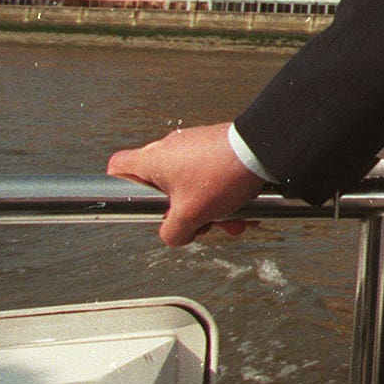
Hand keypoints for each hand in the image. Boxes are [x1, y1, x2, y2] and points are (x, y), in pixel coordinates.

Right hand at [107, 123, 265, 247]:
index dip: (120, 188)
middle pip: (162, 189)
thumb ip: (172, 233)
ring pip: (193, 188)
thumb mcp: (190, 215)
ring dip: (212, 209)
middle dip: (184, 212)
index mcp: (153, 160)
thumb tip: (175, 235)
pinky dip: (227, 196)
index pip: (118, 167)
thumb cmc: (225, 173)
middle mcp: (172, 149)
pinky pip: (214, 178)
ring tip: (232, 220)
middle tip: (199, 222)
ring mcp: (196, 147)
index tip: (137, 204)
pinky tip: (245, 209)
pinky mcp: (219, 148)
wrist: (266, 151)